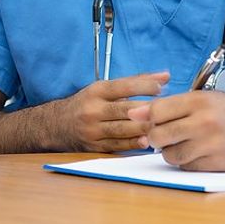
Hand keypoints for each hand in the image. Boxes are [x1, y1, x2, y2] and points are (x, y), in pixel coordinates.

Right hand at [54, 71, 169, 151]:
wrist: (57, 125)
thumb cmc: (87, 103)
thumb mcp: (103, 89)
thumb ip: (134, 83)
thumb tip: (165, 76)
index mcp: (96, 91)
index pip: (122, 86)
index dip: (143, 86)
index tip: (162, 86)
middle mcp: (93, 110)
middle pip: (124, 109)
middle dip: (147, 110)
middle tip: (167, 110)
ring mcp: (92, 130)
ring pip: (123, 129)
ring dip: (144, 128)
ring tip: (162, 126)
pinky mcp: (94, 146)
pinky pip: (117, 145)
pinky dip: (133, 143)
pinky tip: (147, 141)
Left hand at [127, 91, 224, 170]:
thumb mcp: (202, 99)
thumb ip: (168, 106)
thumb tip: (133, 114)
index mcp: (198, 101)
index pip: (156, 111)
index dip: (148, 118)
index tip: (151, 122)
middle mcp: (205, 122)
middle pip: (159, 136)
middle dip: (156, 139)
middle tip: (164, 136)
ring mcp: (213, 144)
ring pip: (171, 155)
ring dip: (171, 152)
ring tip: (183, 144)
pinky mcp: (219, 163)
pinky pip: (188, 167)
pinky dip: (187, 162)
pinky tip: (198, 152)